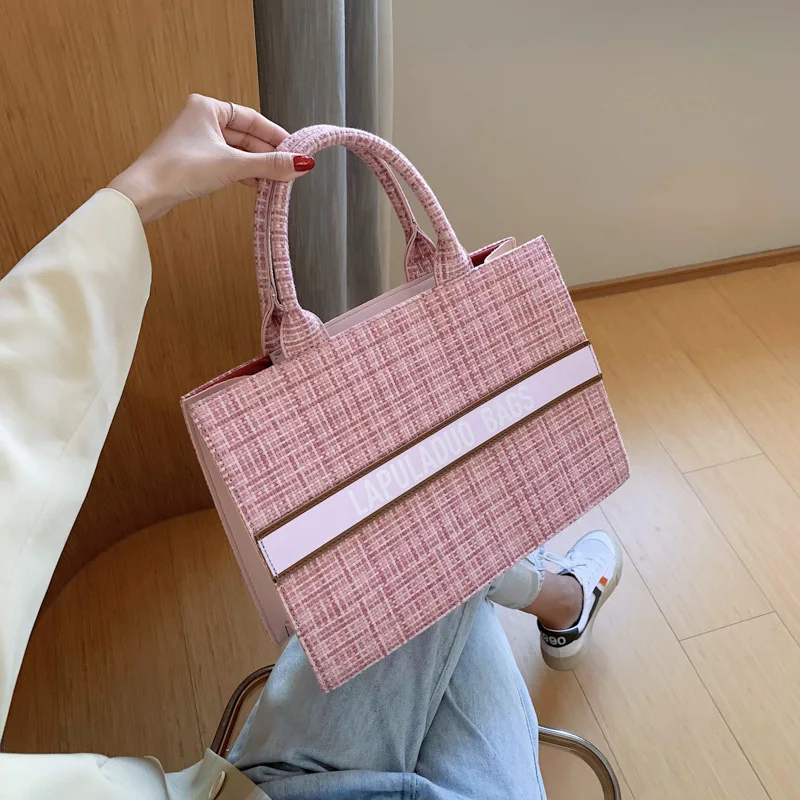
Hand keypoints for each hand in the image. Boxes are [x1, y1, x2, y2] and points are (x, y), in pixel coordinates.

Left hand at [108, 94, 314, 223]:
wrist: (144, 194)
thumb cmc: (178, 170)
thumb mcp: (233, 165)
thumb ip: (269, 165)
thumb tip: (301, 164)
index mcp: (207, 107)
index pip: (252, 118)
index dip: (275, 135)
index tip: (295, 149)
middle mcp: (200, 119)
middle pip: (245, 136)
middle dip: (267, 155)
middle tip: (288, 170)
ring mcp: (196, 141)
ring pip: (236, 152)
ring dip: (256, 167)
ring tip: (275, 181)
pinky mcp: (193, 161)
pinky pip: (226, 163)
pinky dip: (242, 173)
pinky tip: (255, 185)